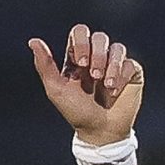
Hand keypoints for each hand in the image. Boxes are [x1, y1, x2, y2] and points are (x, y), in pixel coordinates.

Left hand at [32, 25, 143, 144]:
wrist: (100, 132)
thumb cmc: (77, 113)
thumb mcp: (56, 90)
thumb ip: (45, 65)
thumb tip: (33, 41)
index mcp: (78, 57)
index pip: (80, 32)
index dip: (81, 42)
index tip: (81, 64)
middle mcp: (97, 58)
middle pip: (100, 37)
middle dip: (97, 55)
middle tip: (94, 76)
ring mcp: (115, 66)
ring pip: (117, 48)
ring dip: (111, 66)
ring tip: (106, 85)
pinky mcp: (131, 74)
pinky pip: (131, 64)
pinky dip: (122, 76)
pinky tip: (115, 91)